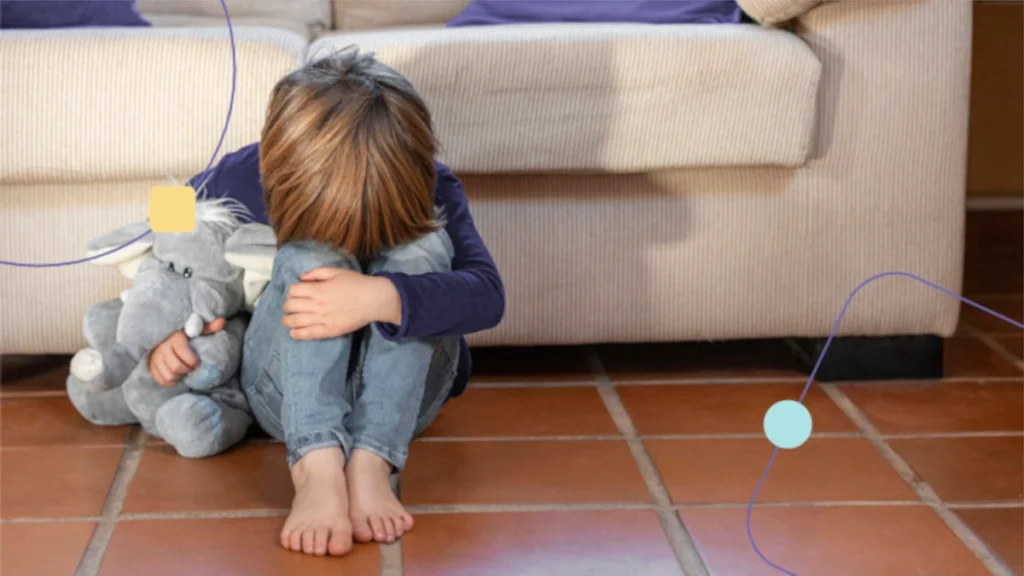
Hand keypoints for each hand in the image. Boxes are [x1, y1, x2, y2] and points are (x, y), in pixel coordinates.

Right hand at [148, 318, 224, 386]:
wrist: (161, 335)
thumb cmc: (183, 333)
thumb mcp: (195, 329)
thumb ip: (208, 327)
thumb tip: (222, 321)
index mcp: (174, 338)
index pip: (183, 353)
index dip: (193, 361)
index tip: (197, 362)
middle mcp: (162, 348)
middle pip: (176, 367)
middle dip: (187, 370)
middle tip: (192, 367)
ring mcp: (155, 358)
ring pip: (169, 375)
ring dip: (179, 377)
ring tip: (185, 371)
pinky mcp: (150, 365)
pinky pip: (161, 380)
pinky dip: (170, 381)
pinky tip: (176, 375)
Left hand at [283, 267, 400, 339]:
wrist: (373, 299)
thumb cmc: (356, 283)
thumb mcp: (336, 271)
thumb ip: (317, 273)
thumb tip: (301, 277)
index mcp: (319, 289)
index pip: (294, 291)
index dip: (291, 292)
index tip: (294, 294)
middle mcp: (318, 304)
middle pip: (291, 306)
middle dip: (287, 306)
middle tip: (289, 307)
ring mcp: (324, 319)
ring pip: (296, 321)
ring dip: (287, 321)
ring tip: (287, 321)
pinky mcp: (330, 330)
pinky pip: (309, 334)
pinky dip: (298, 334)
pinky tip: (293, 333)